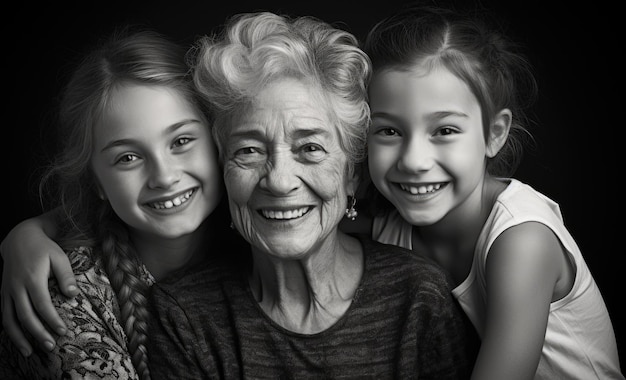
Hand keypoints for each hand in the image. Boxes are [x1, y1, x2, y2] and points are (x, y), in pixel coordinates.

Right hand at [1, 217, 77, 355]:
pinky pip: (4, 315)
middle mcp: (16, 287)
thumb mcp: (59, 257)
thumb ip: (66, 276)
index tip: (63, 332)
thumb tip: (73, 295)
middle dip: (38, 333)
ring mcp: (7, 291)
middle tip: (51, 346)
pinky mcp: (3, 294)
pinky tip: (18, 340)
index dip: (52, 320)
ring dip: (19, 338)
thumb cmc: (44, 248)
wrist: (19, 238)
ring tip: (29, 353)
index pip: (42, 305)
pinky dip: (10, 330)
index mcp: (32, 278)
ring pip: (9, 320)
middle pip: (25, 316)